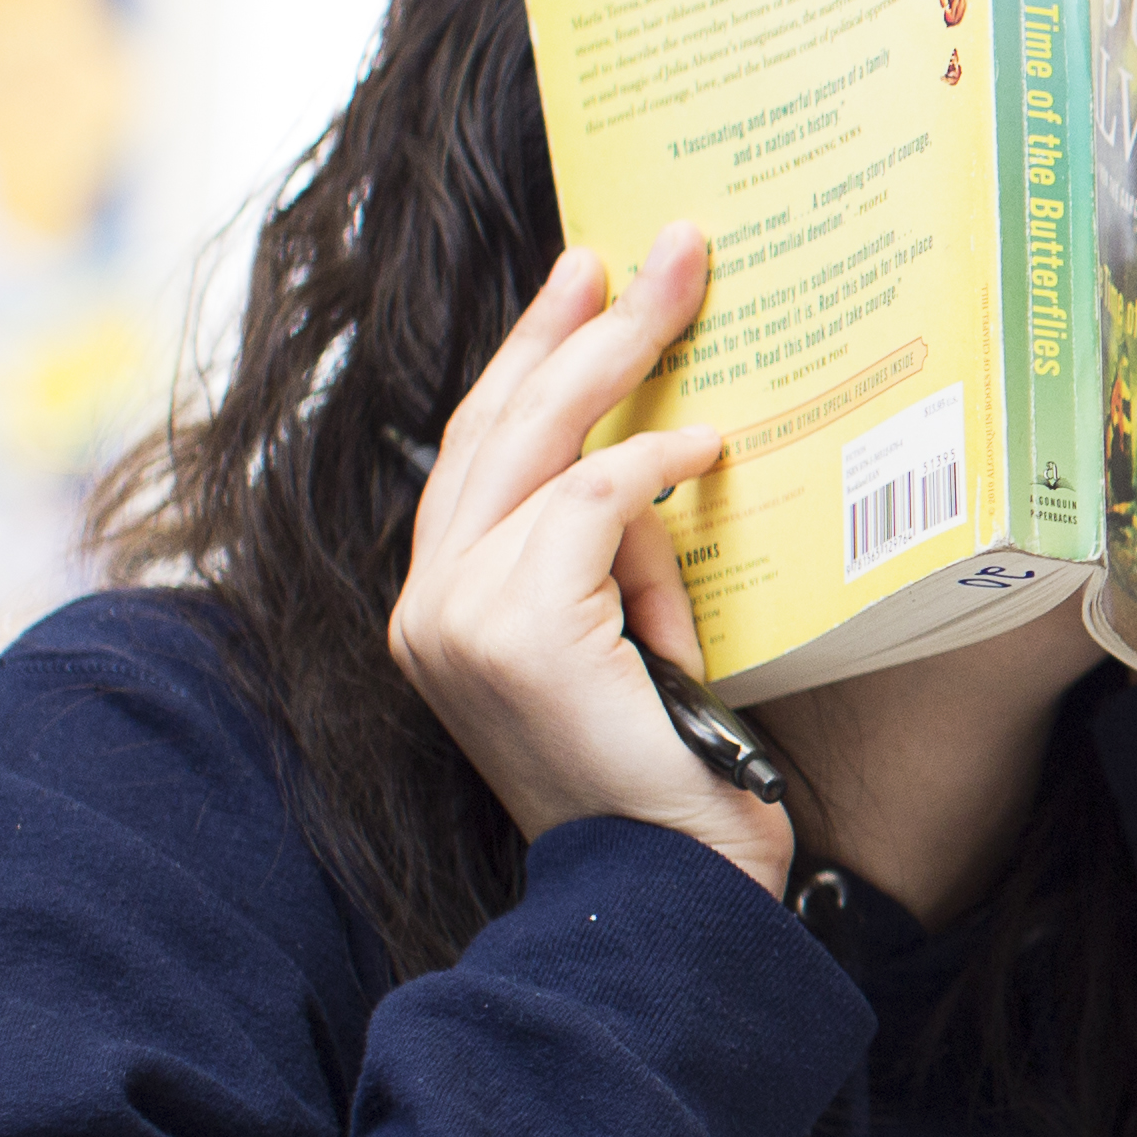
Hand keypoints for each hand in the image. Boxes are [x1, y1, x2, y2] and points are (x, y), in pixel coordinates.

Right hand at [384, 226, 794, 893]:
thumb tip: (668, 445)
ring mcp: (459, 621)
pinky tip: (707, 449)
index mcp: (443, 609)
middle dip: (572, 323)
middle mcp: (428, 609)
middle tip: (650, 246)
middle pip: (495, 427)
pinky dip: (654, 469)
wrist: (674, 890)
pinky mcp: (516, 632)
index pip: (477, 454)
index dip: (527, 357)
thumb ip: (610, 557)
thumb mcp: (628, 639)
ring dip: (622, 363)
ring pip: (537, 447)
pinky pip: (593, 504)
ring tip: (684, 289)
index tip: (582, 281)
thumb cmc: (675, 772)